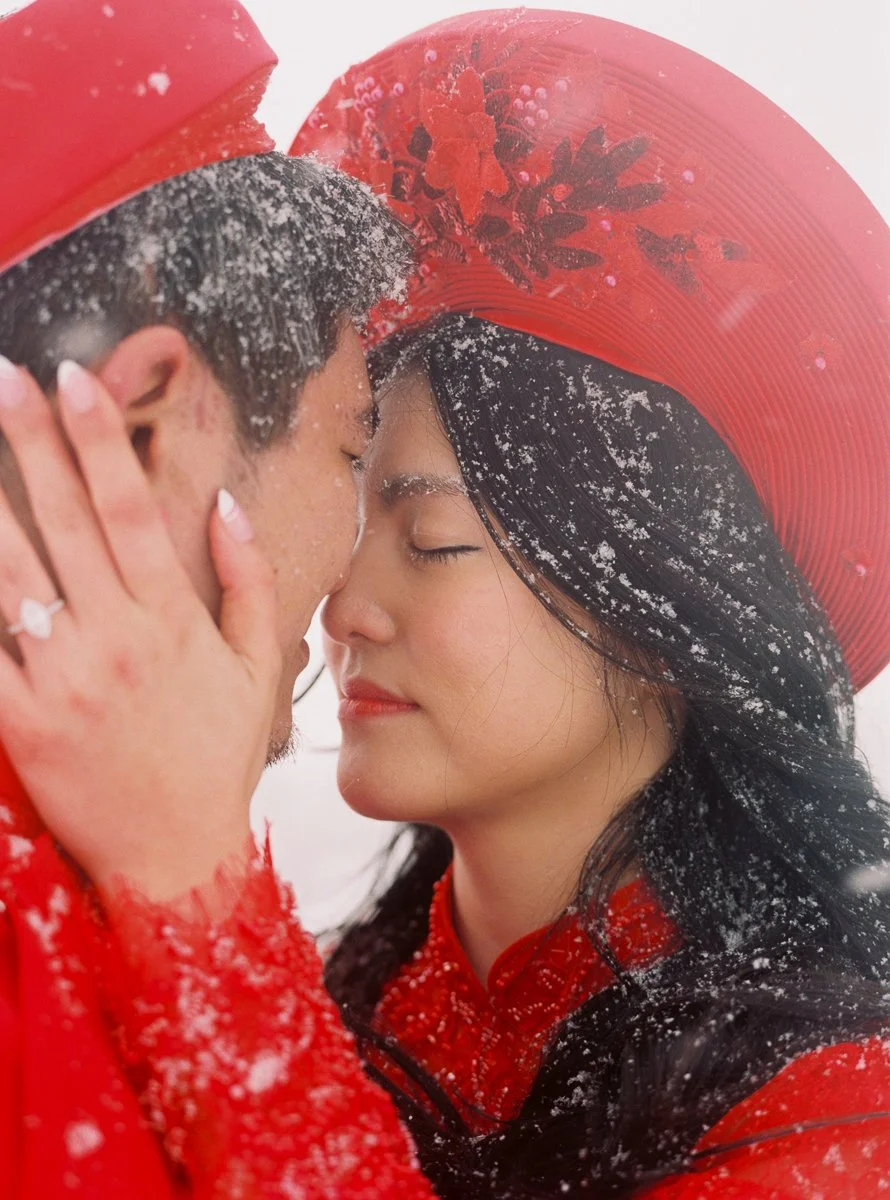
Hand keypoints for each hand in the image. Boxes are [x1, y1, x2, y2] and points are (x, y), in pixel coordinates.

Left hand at [0, 358, 281, 900]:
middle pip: (63, 523)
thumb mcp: (258, 667)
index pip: (130, 508)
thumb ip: (248, 580)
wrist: (177, 856)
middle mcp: (116, 639)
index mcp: (173, 620)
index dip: (99, 440)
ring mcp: (64, 680)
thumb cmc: (218, 759)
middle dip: (29, 443)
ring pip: (9, 576)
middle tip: (1, 380)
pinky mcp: (22, 723)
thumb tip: (227, 504)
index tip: (72, 380)